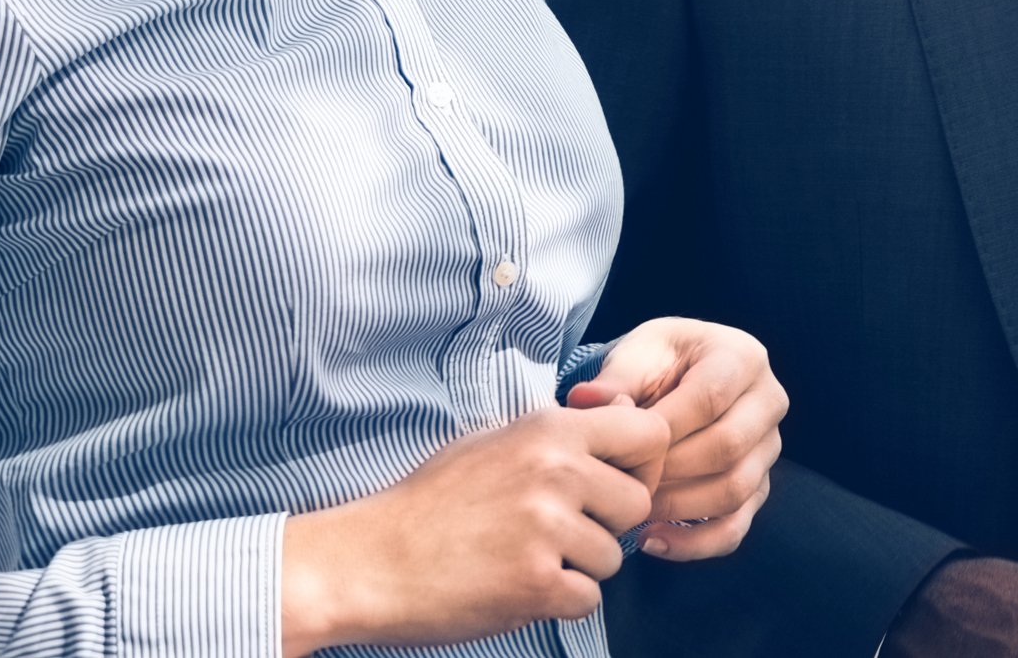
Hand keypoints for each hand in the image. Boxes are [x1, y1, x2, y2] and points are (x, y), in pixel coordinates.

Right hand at [279, 402, 668, 655]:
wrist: (366, 561)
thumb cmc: (429, 503)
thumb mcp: (494, 442)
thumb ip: (563, 431)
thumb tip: (627, 415)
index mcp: (550, 429)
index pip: (651, 434)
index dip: (643, 467)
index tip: (614, 488)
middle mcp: (556, 470)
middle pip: (637, 503)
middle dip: (608, 526)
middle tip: (562, 535)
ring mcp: (547, 526)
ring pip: (612, 558)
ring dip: (577, 568)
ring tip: (523, 560)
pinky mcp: (535, 581)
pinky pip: (587, 600)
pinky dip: (558, 603)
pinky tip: (516, 588)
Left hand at [573, 316, 786, 560]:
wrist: (681, 377)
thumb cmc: (659, 363)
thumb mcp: (637, 354)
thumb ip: (614, 379)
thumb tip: (583, 401)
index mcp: (742, 357)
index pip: (710, 398)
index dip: (662, 429)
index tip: (621, 447)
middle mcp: (768, 402)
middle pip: (727, 447)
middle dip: (667, 472)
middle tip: (623, 482)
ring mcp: (768, 448)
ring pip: (734, 491)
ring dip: (677, 508)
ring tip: (632, 509)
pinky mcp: (758, 486)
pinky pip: (735, 527)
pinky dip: (693, 544)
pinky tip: (651, 541)